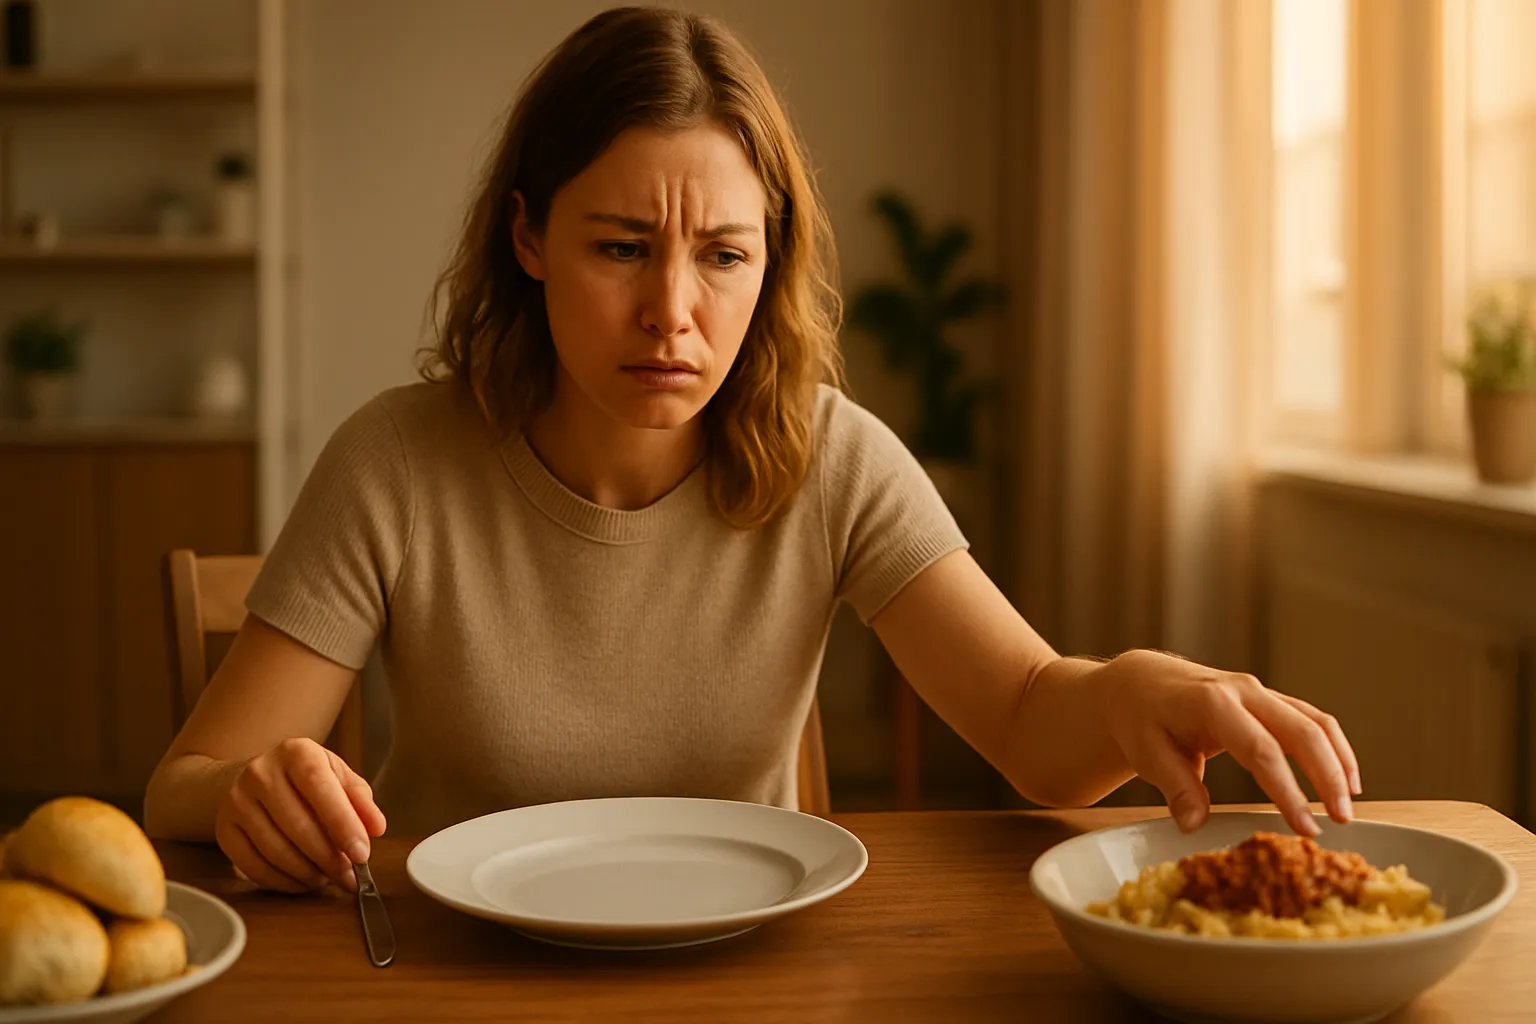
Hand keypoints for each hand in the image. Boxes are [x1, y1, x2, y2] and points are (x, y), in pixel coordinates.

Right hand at [214, 738, 386, 892]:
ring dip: (308, 873)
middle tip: (350, 877)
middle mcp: (260, 773)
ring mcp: (237, 801)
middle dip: (329, 858)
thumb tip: (376, 827)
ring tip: (329, 879)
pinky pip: (254, 866)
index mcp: (296, 753)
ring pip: (275, 849)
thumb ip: (360, 799)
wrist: (255, 779)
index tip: (362, 853)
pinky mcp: (224, 829)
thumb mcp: (337, 776)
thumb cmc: (305, 780)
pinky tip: (302, 881)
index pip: (320, 787)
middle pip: (297, 825)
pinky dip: (283, 881)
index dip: (343, 823)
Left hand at [1094, 650, 1361, 835]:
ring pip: (1314, 721)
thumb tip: (1194, 825)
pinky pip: (1311, 719)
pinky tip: (1345, 779)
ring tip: (1348, 806)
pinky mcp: (1268, 699)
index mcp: (1212, 703)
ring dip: (1339, 761)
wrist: (1140, 683)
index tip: (1305, 827)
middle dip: (1327, 776)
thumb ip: (1176, 787)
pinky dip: (1333, 747)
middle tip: (1341, 820)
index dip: (1287, 790)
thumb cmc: (1141, 718)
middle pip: (1301, 730)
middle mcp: (1243, 691)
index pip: (1260, 750)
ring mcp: (1259, 692)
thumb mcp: (1146, 753)